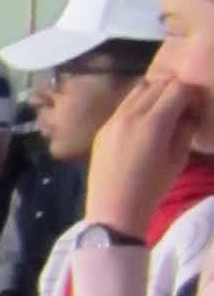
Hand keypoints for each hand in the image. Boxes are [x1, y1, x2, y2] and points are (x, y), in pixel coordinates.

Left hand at [87, 73, 203, 235]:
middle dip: (174, 92)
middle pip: (158, 84)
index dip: (191, 96)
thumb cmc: (151, 190)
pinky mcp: (102, 129)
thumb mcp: (177, 160)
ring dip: (154, 95)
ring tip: (163, 115)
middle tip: (181, 111)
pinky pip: (123, 106)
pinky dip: (138, 106)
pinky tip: (144, 124)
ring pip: (138, 91)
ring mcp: (112, 121)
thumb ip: (185, 129)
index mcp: (152, 124)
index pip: (178, 88)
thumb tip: (188, 112)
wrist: (113, 211)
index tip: (194, 111)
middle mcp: (129, 116)